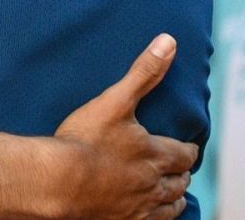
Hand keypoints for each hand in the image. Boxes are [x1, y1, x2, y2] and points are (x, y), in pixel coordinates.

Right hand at [51, 34, 198, 219]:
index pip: (184, 154)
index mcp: (155, 153)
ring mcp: (140, 207)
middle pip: (180, 180)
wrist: (57, 182)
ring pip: (171, 205)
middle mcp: (154, 183)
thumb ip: (143, 73)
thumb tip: (169, 42)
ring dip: (175, 196)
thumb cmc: (84, 140)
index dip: (187, 150)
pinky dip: (159, 216)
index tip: (187, 148)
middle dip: (181, 173)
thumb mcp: (114, 100)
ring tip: (173, 192)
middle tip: (179, 168)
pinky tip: (151, 213)